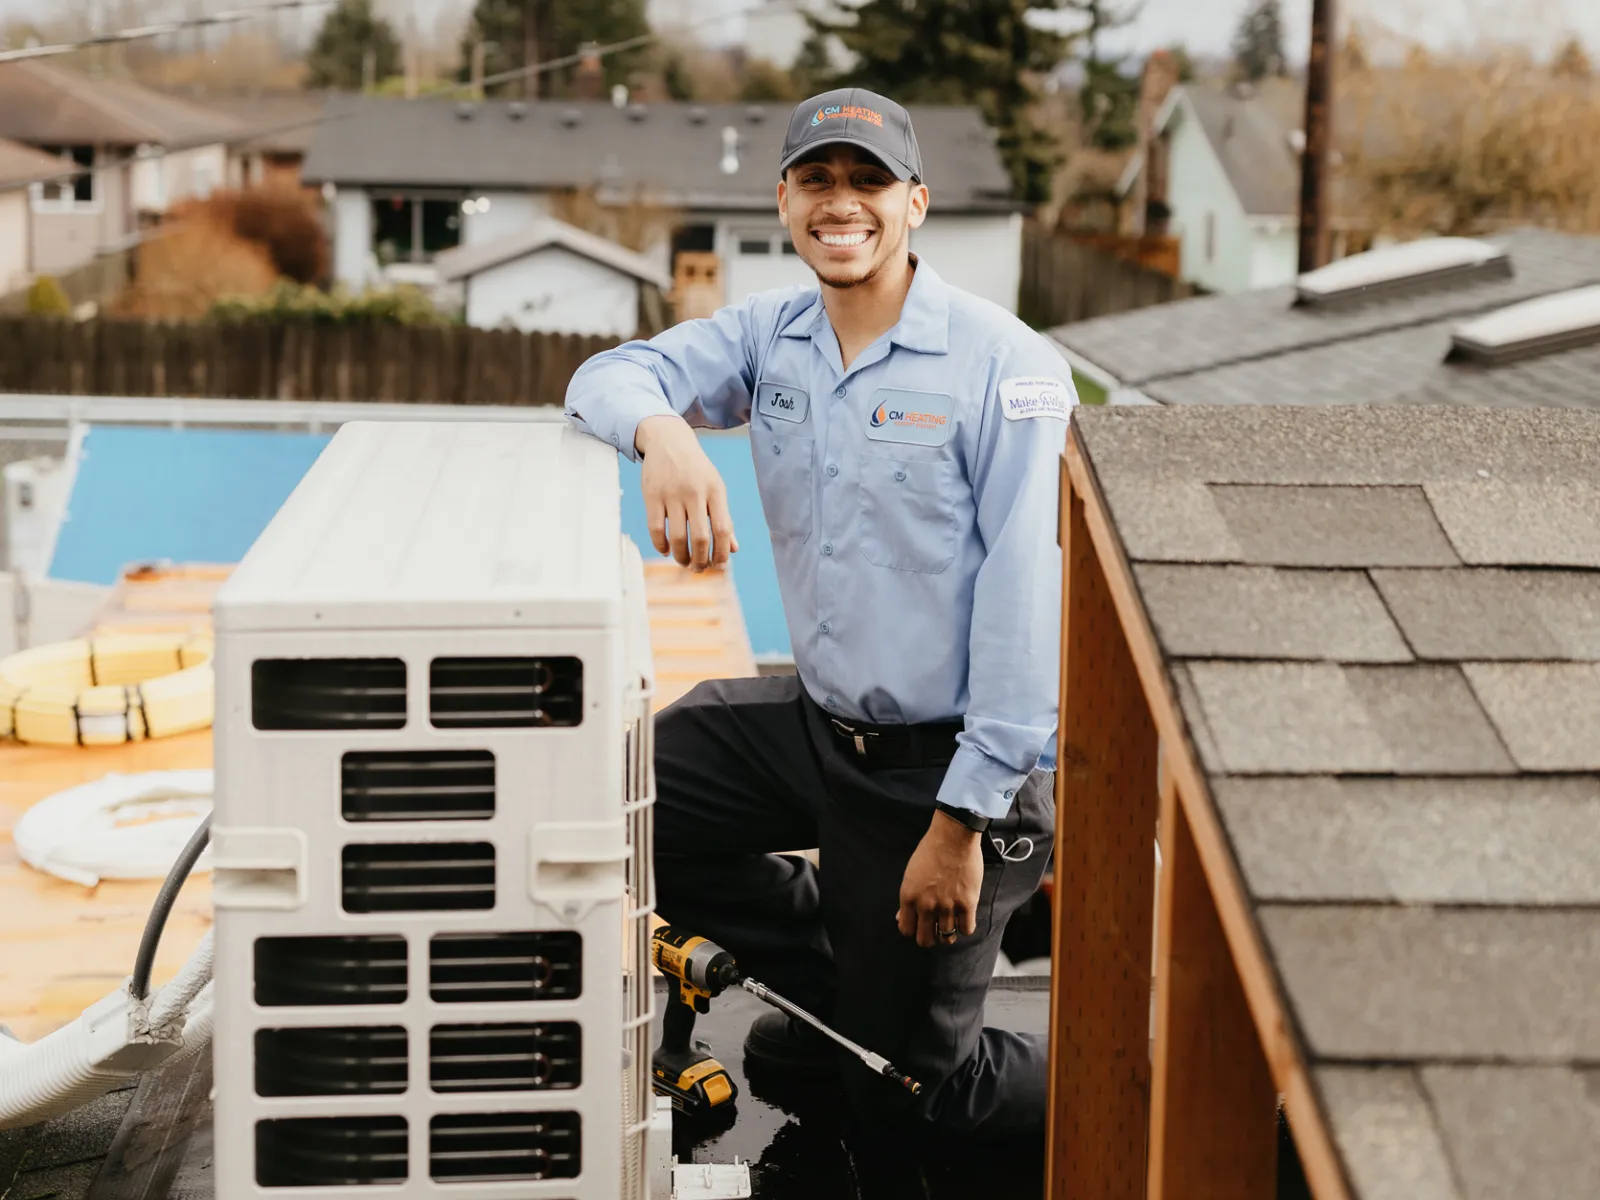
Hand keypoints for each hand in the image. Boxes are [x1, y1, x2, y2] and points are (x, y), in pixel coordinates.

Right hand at [635, 415, 738, 570]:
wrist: (669, 441)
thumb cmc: (697, 470)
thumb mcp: (716, 488)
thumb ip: (724, 518)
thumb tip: (733, 549)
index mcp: (715, 491)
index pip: (723, 529)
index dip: (722, 553)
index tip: (719, 567)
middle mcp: (695, 492)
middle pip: (700, 537)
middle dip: (701, 560)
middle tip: (699, 568)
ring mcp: (672, 494)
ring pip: (677, 536)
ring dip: (681, 556)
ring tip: (684, 562)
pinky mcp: (651, 495)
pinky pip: (655, 528)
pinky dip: (661, 545)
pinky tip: (666, 550)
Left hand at [896, 811, 982, 948]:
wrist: (953, 836)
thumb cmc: (930, 851)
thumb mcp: (911, 874)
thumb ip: (908, 899)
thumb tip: (901, 917)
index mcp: (909, 897)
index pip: (906, 930)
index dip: (913, 929)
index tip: (919, 924)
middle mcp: (926, 905)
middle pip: (925, 940)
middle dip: (929, 937)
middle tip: (935, 930)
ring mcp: (947, 906)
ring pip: (946, 938)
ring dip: (948, 933)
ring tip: (951, 923)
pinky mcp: (967, 904)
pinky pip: (967, 929)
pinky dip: (965, 926)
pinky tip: (964, 917)